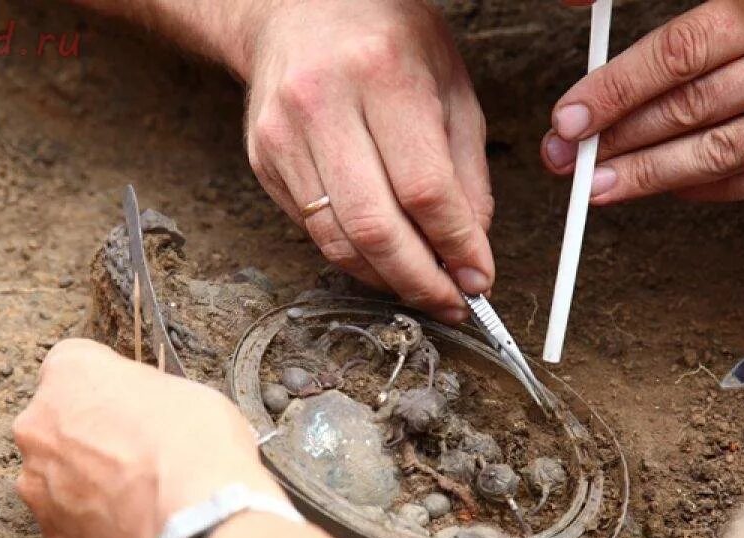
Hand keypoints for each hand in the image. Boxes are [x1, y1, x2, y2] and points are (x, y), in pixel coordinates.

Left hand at [12, 339, 283, 537]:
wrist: (199, 523)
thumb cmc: (198, 447)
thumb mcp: (185, 391)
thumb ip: (143, 396)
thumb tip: (147, 415)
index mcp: (70, 374)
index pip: (76, 365)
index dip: (109, 388)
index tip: (133, 405)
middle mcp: (38, 426)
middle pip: (57, 424)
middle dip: (89, 437)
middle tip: (137, 455)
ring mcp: (39, 487)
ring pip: (58, 478)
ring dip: (88, 484)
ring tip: (138, 498)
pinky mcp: (54, 537)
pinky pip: (71, 525)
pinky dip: (96, 526)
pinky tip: (135, 528)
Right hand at [242, 0, 494, 322]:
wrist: (297, 7)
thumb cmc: (386, 39)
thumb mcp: (449, 84)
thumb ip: (466, 168)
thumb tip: (471, 249)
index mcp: (382, 73)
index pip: (425, 188)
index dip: (457, 246)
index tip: (479, 279)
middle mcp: (323, 103)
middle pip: (374, 226)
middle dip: (419, 280)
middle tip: (451, 303)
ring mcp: (283, 134)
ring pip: (336, 239)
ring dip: (385, 279)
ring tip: (421, 289)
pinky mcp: (264, 159)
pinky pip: (312, 230)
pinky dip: (354, 256)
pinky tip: (383, 260)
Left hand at [542, 0, 743, 201]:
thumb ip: (704, 5)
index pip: (676, 54)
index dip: (616, 89)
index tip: (572, 115)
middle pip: (690, 109)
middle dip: (619, 139)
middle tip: (571, 158)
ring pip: (724, 152)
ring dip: (655, 175)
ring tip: (606, 189)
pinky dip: (719, 189)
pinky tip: (678, 191)